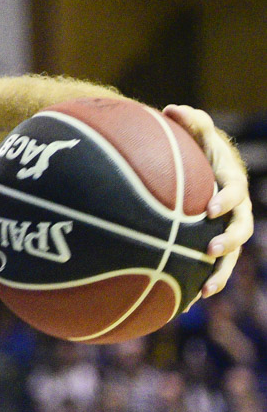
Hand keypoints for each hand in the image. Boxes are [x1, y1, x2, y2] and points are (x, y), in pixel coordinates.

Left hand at [165, 104, 254, 297]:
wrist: (200, 170)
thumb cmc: (197, 149)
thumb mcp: (196, 133)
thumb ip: (189, 121)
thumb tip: (171, 109)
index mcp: (230, 183)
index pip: (233, 192)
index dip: (225, 200)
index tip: (209, 209)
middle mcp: (235, 210)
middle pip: (240, 229)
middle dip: (229, 241)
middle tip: (210, 249)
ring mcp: (227, 231)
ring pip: (230, 257)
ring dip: (220, 273)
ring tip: (205, 290)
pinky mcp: (213, 247)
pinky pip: (210, 270)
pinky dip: (200, 284)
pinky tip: (184, 303)